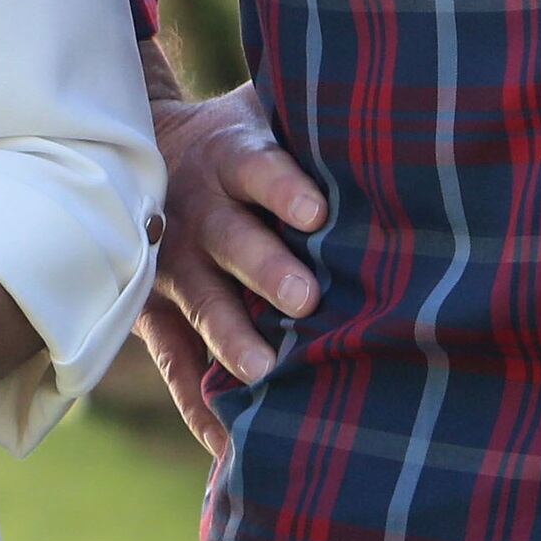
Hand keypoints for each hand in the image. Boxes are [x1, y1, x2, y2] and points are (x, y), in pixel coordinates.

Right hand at [135, 83, 325, 459]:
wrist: (144, 146)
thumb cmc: (240, 131)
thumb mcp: (265, 104)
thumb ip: (313, 112)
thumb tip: (396, 96)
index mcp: (231, 157)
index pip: (259, 169)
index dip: (285, 188)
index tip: (317, 211)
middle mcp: (200, 211)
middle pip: (232, 239)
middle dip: (265, 267)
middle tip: (307, 297)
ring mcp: (175, 264)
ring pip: (202, 303)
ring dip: (231, 337)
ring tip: (264, 372)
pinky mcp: (158, 308)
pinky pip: (175, 360)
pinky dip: (198, 403)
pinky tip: (227, 444)